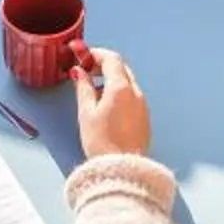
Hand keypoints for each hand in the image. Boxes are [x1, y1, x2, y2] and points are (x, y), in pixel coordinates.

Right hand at [78, 46, 150, 160]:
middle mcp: (136, 93)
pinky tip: (108, 106)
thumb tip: (79, 72)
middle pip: (121, 68)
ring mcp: (142, 106)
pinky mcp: (144, 118)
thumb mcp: (86, 113)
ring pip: (128, 83)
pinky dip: (120, 94)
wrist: (123, 170)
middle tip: (87, 71)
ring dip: (112, 80)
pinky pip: (132, 97)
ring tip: (95, 92)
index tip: (84, 55)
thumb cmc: (103, 143)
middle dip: (104, 66)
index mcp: (121, 88)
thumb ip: (83, 88)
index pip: (111, 59)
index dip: (96, 54)